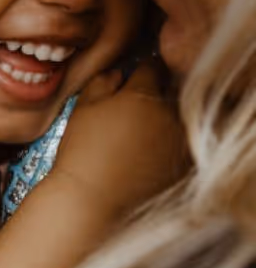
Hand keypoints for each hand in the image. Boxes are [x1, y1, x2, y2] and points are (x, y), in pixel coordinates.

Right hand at [52, 61, 187, 216]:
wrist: (93, 200)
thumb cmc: (83, 152)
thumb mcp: (83, 109)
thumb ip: (101, 82)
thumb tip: (117, 74)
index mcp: (144, 94)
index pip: (152, 67)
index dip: (141, 69)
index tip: (133, 77)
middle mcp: (171, 113)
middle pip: (171, 91)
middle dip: (156, 94)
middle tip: (134, 106)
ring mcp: (181, 140)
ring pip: (178, 118)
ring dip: (164, 119)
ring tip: (139, 134)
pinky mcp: (184, 165)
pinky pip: (180, 144)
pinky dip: (168, 144)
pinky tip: (145, 154)